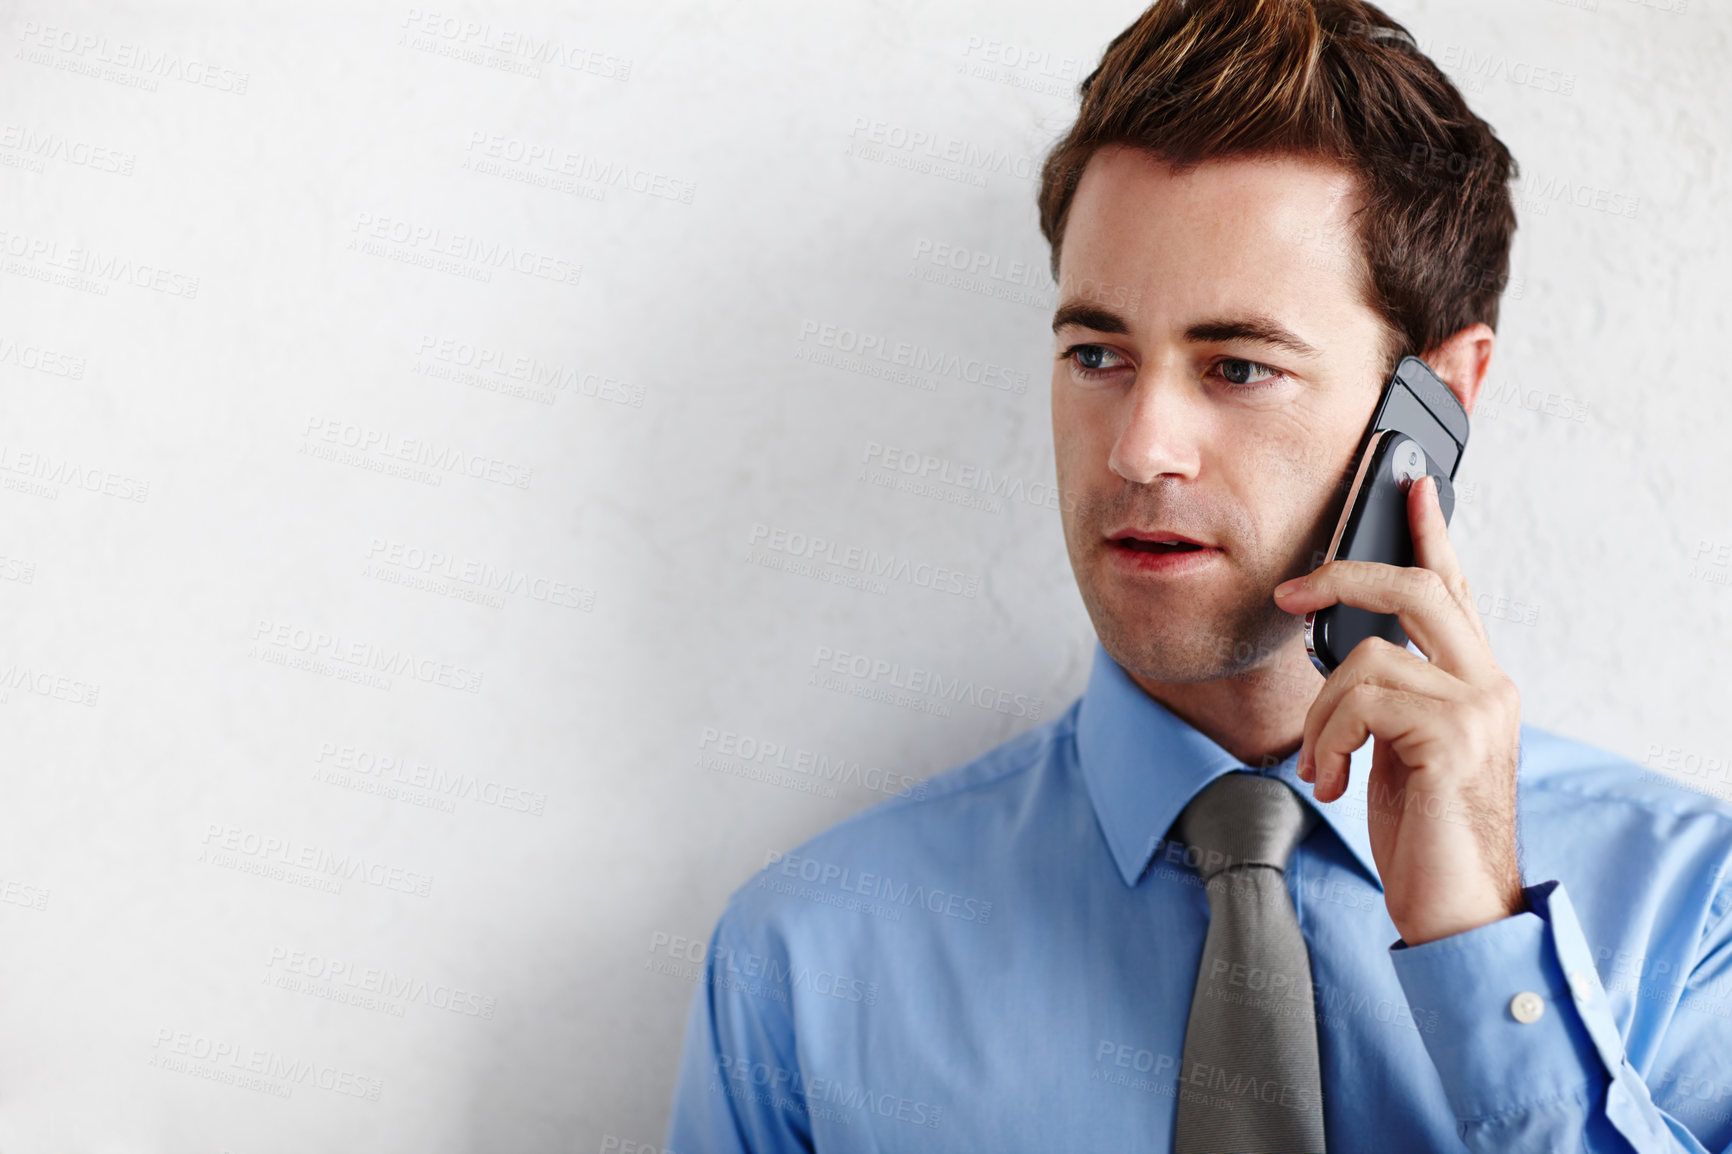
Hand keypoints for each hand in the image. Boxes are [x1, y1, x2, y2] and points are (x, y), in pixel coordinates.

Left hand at [1272, 475, 1524, 945]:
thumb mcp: (1400, 752)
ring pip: (1367, 657)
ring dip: (1321, 716)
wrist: (1459, 912)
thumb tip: (1347, 659)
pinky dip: (1327, 740)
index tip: (1409, 486)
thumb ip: (1392, 697)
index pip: (1454, 590)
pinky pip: (1361, 700)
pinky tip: (1331, 781)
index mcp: (1477, 683)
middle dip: (1344, 579)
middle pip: (1418, 588)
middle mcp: (1489, 686)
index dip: (1430, 533)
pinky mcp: (1453, 738)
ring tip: (1323, 766)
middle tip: (1292, 593)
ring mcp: (1478, 709)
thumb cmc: (1426, 838)